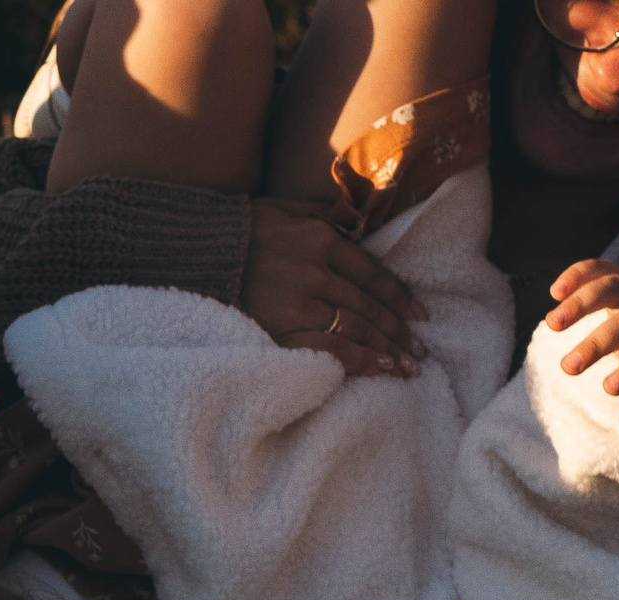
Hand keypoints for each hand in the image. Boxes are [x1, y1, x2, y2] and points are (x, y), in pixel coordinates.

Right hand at [243, 197, 424, 377]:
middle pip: (367, 306)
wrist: (198, 253)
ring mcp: (296, 303)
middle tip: (419, 351)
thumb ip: (327, 218)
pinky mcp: (279, 329)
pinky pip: (327, 349)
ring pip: (353, 329)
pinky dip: (355, 360)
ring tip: (405, 367)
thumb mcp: (290, 209)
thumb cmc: (247, 230)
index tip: (420, 317)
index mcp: (321, 240)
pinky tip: (377, 370)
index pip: (373, 275)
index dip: (400, 298)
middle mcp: (314, 272)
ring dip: (384, 349)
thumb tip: (363, 228)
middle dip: (398, 331)